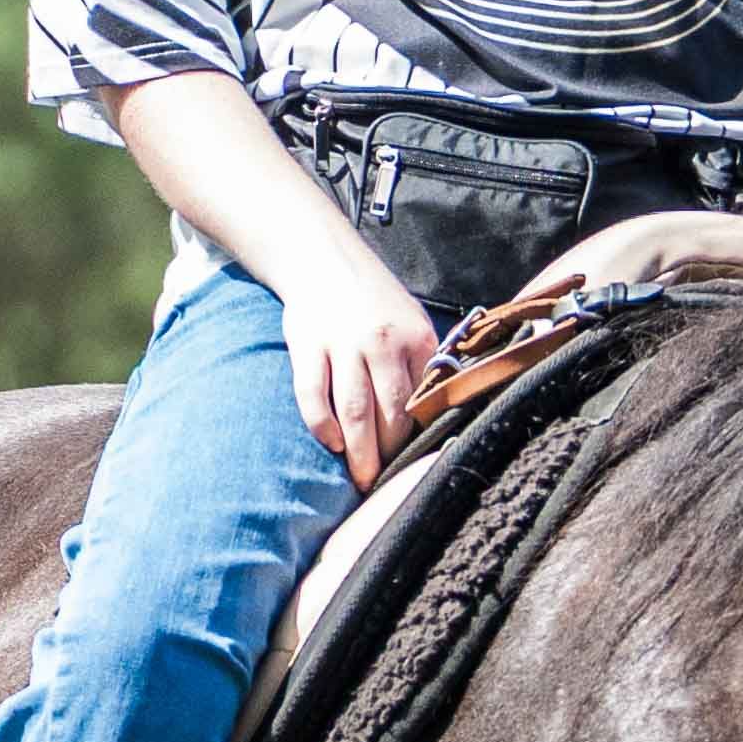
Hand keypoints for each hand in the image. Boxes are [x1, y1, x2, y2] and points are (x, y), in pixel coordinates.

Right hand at [274, 243, 442, 478]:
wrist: (323, 258)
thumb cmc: (374, 300)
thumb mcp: (412, 322)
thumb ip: (422, 363)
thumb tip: (434, 415)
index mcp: (416, 338)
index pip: (422, 402)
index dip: (418, 439)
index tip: (415, 465)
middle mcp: (382, 342)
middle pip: (390, 414)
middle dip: (389, 455)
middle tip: (386, 483)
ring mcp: (342, 344)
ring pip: (355, 412)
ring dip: (359, 453)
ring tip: (362, 479)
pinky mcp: (307, 346)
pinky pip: (313, 395)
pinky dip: (322, 425)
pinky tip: (332, 444)